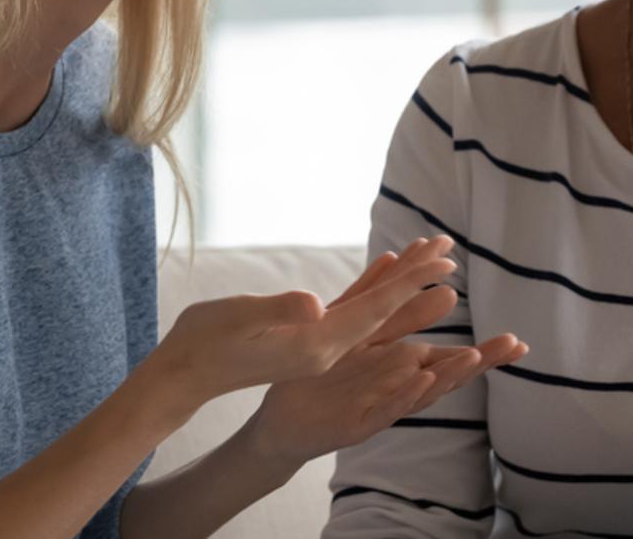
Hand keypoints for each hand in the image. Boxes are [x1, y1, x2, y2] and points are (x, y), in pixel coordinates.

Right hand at [153, 237, 459, 403]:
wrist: (181, 377)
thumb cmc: (203, 343)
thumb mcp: (239, 322)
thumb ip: (280, 313)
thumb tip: (316, 306)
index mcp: (315, 347)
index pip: (375, 312)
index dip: (410, 285)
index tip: (443, 263)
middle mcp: (323, 350)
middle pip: (382, 315)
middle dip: (415, 284)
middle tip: (450, 256)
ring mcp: (315, 349)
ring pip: (369, 316)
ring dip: (398, 287)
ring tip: (426, 262)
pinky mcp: (304, 344)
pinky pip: (348, 317)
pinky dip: (368, 295)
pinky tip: (380, 280)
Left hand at [244, 237, 528, 466]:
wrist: (281, 418)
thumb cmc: (321, 377)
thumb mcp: (349, 328)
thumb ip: (373, 296)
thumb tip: (399, 257)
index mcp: (401, 364)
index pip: (448, 353)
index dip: (483, 350)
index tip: (519, 342)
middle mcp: (398, 386)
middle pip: (445, 372)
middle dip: (478, 359)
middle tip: (513, 346)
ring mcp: (381, 405)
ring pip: (422, 391)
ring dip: (447, 374)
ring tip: (473, 357)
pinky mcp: (357, 424)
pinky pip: (385, 408)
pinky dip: (405, 392)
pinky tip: (422, 377)